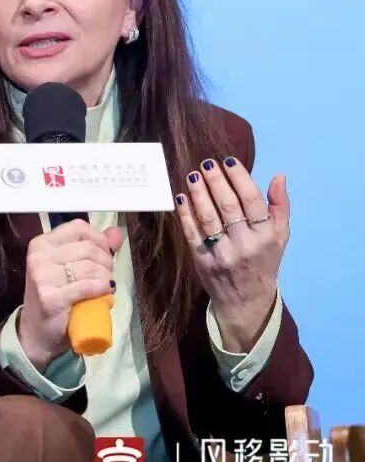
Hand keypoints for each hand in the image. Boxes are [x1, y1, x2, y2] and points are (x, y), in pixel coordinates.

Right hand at [17, 219, 122, 370]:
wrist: (37, 332)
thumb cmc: (56, 297)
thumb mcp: (71, 268)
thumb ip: (94, 248)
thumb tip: (115, 233)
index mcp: (41, 243)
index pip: (78, 228)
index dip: (98, 240)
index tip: (104, 255)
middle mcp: (38, 256)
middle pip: (88, 248)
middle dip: (106, 262)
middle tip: (106, 276)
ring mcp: (42, 277)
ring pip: (90, 267)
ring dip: (106, 278)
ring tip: (105, 287)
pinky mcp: (50, 297)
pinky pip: (87, 286)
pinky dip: (102, 289)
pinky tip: (105, 293)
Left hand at [173, 156, 290, 351]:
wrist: (246, 300)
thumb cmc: (264, 262)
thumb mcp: (280, 237)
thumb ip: (280, 206)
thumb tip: (278, 176)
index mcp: (266, 236)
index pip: (252, 201)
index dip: (239, 178)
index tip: (228, 161)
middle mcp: (244, 244)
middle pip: (227, 206)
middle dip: (216, 182)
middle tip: (206, 163)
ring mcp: (221, 254)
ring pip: (207, 218)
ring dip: (198, 194)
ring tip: (193, 175)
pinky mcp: (201, 261)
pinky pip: (191, 233)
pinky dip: (185, 214)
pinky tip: (181, 197)